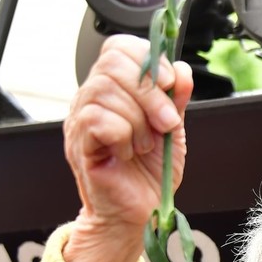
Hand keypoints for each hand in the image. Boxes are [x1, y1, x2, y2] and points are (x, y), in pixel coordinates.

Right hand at [62, 34, 193, 261]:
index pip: (120, 47)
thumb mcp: (172, 129)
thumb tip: (182, 69)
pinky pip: (99, 120)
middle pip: (113, 63)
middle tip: (166, 123)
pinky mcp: (79, 142)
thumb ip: (175, 97)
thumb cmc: (149, 173)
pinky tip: (126, 153)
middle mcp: (93, 98)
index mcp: (115, 89)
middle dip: (151, 93)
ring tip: (144, 145)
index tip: (172, 86)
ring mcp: (81, 119)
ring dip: (138, 121)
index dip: (149, 60)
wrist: (139, 213)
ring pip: (106, 90)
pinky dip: (123, 136)